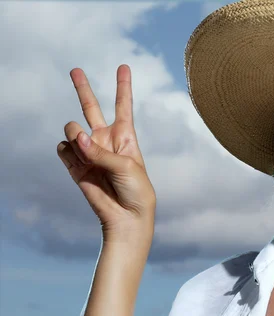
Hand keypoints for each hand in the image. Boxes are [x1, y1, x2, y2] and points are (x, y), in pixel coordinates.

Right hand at [57, 65, 155, 239]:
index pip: (123, 105)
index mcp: (125, 136)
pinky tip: (80, 164)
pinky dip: (69, 153)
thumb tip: (75, 138)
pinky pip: (63, 150)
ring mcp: (89, 151)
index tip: (124, 66)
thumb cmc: (136, 190)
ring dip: (76, 137)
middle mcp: (105, 139)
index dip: (123, 86)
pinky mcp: (75, 165)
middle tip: (75, 69)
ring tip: (88, 154)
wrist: (126, 216)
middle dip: (83, 88)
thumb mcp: (126, 167)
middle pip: (91, 107)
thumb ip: (100, 151)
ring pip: (72, 129)